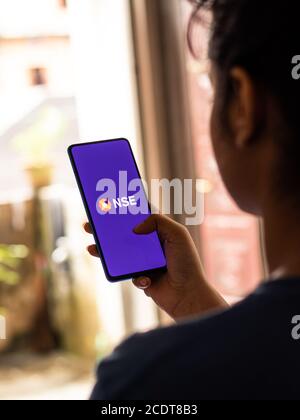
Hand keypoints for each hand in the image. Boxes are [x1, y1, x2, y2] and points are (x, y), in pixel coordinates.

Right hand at [84, 215, 226, 320]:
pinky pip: (128, 274)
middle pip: (124, 235)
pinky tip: (146, 279)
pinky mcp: (141, 277)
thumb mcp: (177, 234)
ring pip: (120, 254)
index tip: (107, 205)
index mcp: (159, 232)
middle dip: (105, 231)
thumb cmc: (186, 263)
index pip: (138, 218)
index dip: (122, 212)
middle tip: (90, 226)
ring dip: (104, 251)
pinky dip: (135, 276)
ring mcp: (144, 262)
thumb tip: (135, 227)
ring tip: (91, 248)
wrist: (188, 294)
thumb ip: (158, 221)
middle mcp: (150, 246)